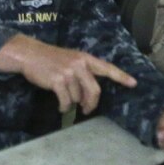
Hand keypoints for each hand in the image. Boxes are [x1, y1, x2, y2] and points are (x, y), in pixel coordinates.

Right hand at [0, 34, 136, 113]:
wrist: (30, 54)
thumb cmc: (51, 59)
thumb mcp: (70, 60)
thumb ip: (83, 72)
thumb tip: (89, 96)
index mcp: (85, 58)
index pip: (107, 68)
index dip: (121, 76)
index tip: (133, 83)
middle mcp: (79, 64)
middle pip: (95, 90)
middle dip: (92, 103)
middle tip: (87, 110)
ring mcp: (68, 72)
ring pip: (78, 98)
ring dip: (72, 103)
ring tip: (64, 98)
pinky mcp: (58, 81)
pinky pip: (66, 101)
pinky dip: (63, 107)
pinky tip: (60, 105)